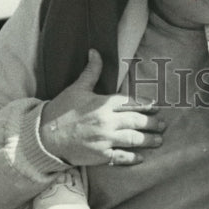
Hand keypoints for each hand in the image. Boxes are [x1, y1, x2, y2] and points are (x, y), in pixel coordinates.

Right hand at [40, 48, 164, 166]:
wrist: (45, 136)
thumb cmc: (62, 110)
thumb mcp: (78, 88)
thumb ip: (92, 71)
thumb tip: (95, 51)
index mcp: (104, 104)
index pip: (131, 103)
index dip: (145, 105)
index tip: (156, 107)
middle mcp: (107, 122)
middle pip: (136, 122)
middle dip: (152, 123)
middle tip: (163, 125)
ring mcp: (104, 140)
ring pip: (133, 140)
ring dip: (148, 140)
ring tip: (159, 140)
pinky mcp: (99, 155)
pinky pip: (120, 157)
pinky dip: (132, 158)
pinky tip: (141, 158)